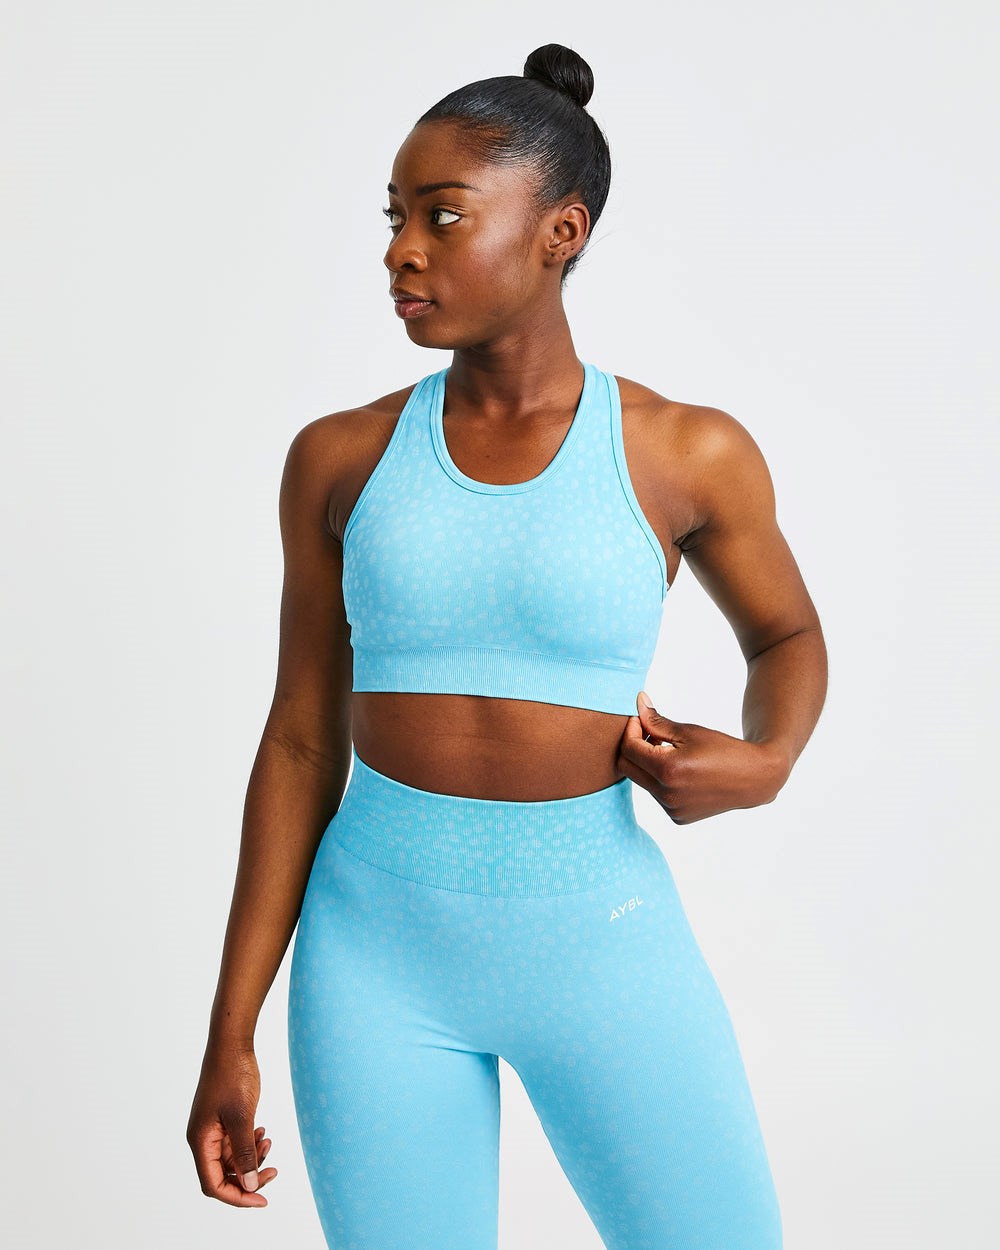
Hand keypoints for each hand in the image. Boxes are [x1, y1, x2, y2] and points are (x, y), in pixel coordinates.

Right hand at [186, 1039, 277, 1207]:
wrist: (231, 1044)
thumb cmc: (233, 1076)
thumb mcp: (242, 1116)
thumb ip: (245, 1152)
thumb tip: (249, 1185)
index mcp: (201, 1141)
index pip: (214, 1184)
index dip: (237, 1196)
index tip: (262, 1200)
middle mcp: (203, 1139)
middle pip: (224, 1175)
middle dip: (249, 1176)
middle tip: (275, 1171)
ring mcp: (213, 1129)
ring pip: (233, 1159)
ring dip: (252, 1157)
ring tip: (268, 1141)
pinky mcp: (223, 1119)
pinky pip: (236, 1142)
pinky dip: (250, 1142)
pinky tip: (263, 1131)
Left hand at [616, 691, 784, 823]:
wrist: (753, 778)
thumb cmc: (722, 749)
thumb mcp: (689, 731)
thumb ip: (657, 721)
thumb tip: (637, 702)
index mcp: (668, 770)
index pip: (629, 749)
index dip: (631, 730)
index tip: (641, 720)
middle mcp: (666, 795)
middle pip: (627, 768)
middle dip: (633, 748)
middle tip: (650, 734)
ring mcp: (672, 809)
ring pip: (641, 782)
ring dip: (647, 765)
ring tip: (669, 751)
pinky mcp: (678, 818)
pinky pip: (656, 795)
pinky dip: (660, 781)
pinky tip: (680, 771)